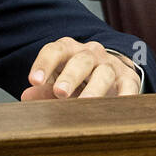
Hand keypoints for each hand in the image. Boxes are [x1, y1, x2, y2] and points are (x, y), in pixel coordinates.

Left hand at [21, 38, 141, 99]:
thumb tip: (27, 96)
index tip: (34, 80)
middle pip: (81, 60)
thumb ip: (43, 90)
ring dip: (94, 88)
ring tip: (86, 103)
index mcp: (68, 50)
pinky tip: (119, 105)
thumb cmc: (77, 80)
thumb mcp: (59, 82)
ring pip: (103, 72)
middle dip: (70, 76)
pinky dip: (125, 95)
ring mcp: (110, 65)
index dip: (44, 64)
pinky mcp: (128, 78)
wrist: (111, 73)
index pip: (55, 51)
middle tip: (60, 92)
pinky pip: (128, 85)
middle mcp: (90, 54)